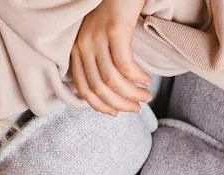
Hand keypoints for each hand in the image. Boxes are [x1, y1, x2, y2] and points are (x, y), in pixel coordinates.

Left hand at [71, 0, 152, 115]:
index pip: (83, 89)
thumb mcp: (99, 38)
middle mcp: (83, 44)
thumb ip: (98, 60)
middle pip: (99, 88)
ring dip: (132, 94)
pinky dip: (137, 78)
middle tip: (137, 108)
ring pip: (112, 80)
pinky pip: (125, 65)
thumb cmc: (114, 12)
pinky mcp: (115, 30)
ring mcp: (98, 37)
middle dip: (120, 104)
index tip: (116, 113)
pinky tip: (147, 80)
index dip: (100, 106)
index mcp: (77, 50)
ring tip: (146, 96)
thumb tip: (109, 91)